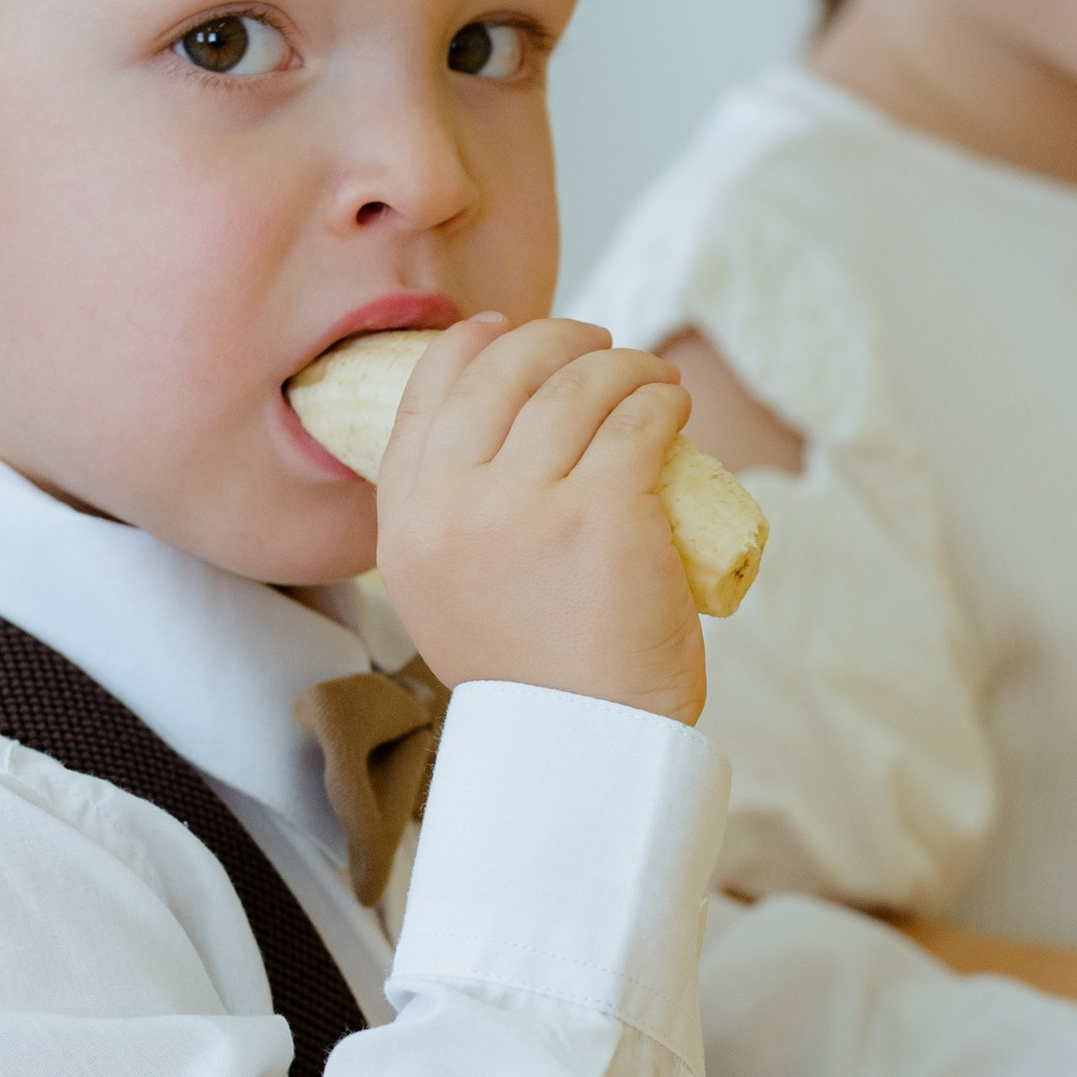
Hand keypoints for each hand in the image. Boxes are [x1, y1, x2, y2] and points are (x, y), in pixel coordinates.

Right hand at [367, 312, 703, 724]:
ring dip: (625, 365)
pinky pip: (637, 421)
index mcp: (404, 525)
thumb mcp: (447, 592)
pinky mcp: (602, 512)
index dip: (472, 346)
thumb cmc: (534, 675)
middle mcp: (451, 508)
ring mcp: (525, 505)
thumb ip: (450, 521)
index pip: (426, 393)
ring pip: (578, 386)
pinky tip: (672, 405)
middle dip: (557, 340)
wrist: (582, 745)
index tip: (506, 331)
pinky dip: (661, 400)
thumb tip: (493, 440)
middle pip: (502, 371)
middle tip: (599, 346)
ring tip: (653, 380)